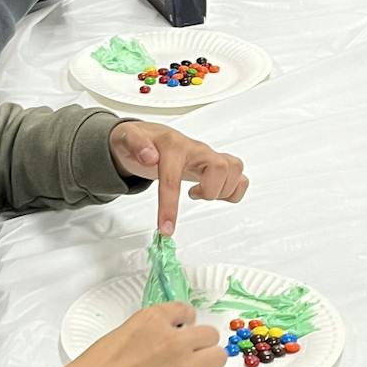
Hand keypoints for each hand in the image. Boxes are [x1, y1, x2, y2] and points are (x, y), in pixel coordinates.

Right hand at [61, 302, 226, 366]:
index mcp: (152, 320)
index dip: (186, 325)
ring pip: (218, 358)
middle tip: (186, 359)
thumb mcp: (121, 334)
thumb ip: (149, 333)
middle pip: (209, 335)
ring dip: (206, 366)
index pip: (186, 311)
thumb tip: (166, 340)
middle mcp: (172, 340)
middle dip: (199, 346)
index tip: (181, 333)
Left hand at [108, 122, 248, 234]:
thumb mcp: (126, 138)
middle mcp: (196, 149)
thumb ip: (134, 143)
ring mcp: (209, 156)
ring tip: (200, 193)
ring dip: (222, 190)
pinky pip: (240, 176)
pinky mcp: (218, 165)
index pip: (173, 178)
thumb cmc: (142, 143)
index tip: (166, 229)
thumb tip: (149, 157)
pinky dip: (233, 191)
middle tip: (192, 195)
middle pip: (219, 166)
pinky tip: (214, 193)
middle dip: (209, 191)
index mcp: (173, 146)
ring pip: (235, 168)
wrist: (153, 138)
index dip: (170, 206)